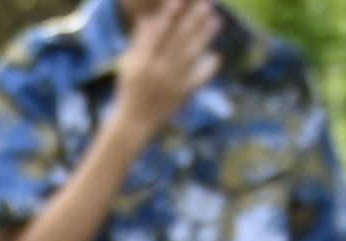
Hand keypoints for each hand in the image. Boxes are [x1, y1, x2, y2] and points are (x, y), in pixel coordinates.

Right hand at [106, 0, 220, 130]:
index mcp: (143, 60)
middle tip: (206, 4)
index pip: (159, 33)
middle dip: (193, 21)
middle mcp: (158, 70)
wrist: (135, 123)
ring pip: (190, 55)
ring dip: (204, 37)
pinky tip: (216, 56)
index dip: (169, 15)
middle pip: (178, 40)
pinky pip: (196, 79)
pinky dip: (207, 68)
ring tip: (216, 21)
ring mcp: (171, 82)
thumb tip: (148, 20)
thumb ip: (139, 43)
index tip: (179, 0)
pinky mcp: (182, 94)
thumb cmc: (131, 90)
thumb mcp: (130, 65)